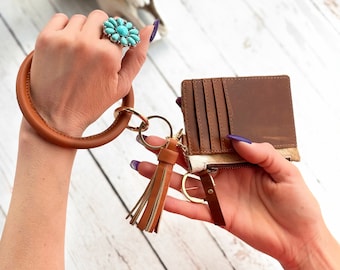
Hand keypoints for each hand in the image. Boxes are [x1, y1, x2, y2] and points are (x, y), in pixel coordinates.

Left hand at [30, 10, 153, 135]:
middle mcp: (86, 43)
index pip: (120, 31)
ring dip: (83, 31)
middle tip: (95, 53)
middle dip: (101, 32)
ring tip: (80, 54)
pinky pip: (60, 18)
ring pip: (81, 18)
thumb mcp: (122, 85)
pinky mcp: (45, 39)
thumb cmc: (91, 103)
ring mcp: (64, 39)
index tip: (109, 53)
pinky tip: (67, 48)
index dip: (116, 42)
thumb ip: (138, 56)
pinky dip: (65, 28)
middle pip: (101, 18)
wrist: (56, 116)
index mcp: (108, 55)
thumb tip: (148, 29)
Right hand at [135, 136, 339, 268]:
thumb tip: (237, 138)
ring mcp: (218, 194)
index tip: (177, 116)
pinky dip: (175, 205)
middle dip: (168, 151)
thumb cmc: (297, 202)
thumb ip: (262, 152)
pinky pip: (192, 210)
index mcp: (237, 160)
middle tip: (149, 141)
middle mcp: (223, 174)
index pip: (211, 142)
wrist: (298, 236)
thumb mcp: (285, 171)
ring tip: (140, 167)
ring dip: (162, 176)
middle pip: (190, 160)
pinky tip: (159, 199)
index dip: (194, 131)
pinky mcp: (217, 215)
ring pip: (184, 183)